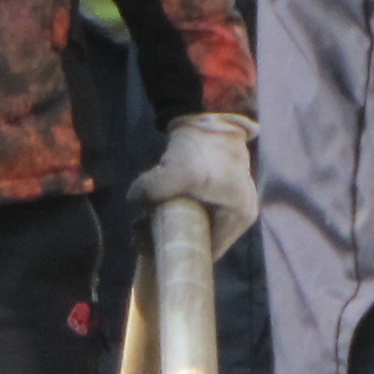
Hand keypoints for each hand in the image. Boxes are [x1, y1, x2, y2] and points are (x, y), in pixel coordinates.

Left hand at [132, 113, 260, 261]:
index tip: (153, 249)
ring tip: (144, 220)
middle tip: (143, 233)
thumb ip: (148, 192)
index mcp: (240, 215)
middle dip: (173, 238)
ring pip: (199, 224)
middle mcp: (241, 213)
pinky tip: (156, 207)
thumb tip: (132, 201)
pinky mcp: (221, 191)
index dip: (182, 254)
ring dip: (173, 224)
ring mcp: (233, 202)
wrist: (205, 119)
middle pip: (204, 238)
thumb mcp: (172, 173)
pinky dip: (179, 212)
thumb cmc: (198, 150)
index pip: (211, 251)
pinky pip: (199, 211)